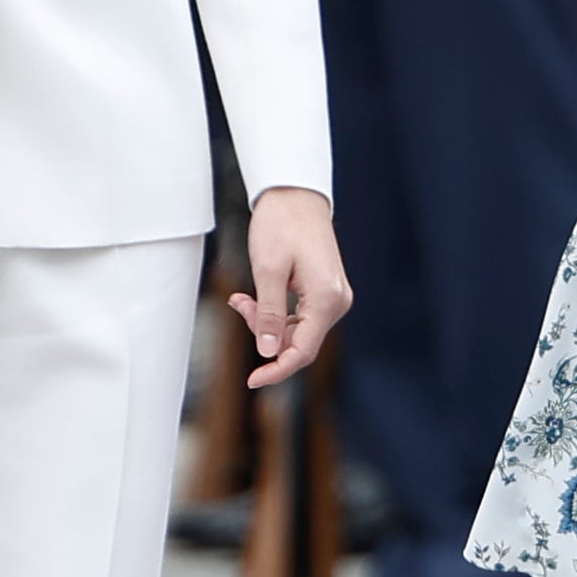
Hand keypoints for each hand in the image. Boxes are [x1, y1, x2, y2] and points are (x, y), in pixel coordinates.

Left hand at [230, 185, 350, 385]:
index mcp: (327, 299)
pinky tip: (253, 297)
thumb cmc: (282, 225)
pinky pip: (300, 315)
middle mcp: (337, 302)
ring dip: (266, 322)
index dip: (277, 370)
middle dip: (264, 335)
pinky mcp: (325, 291)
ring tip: (242, 297)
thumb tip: (267, 352)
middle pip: (299, 342)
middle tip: (238, 305)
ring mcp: (333, 297)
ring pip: (297, 330)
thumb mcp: (268, 271)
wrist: (295, 195)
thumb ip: (268, 315)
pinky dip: (275, 312)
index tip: (252, 381)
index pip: (303, 351)